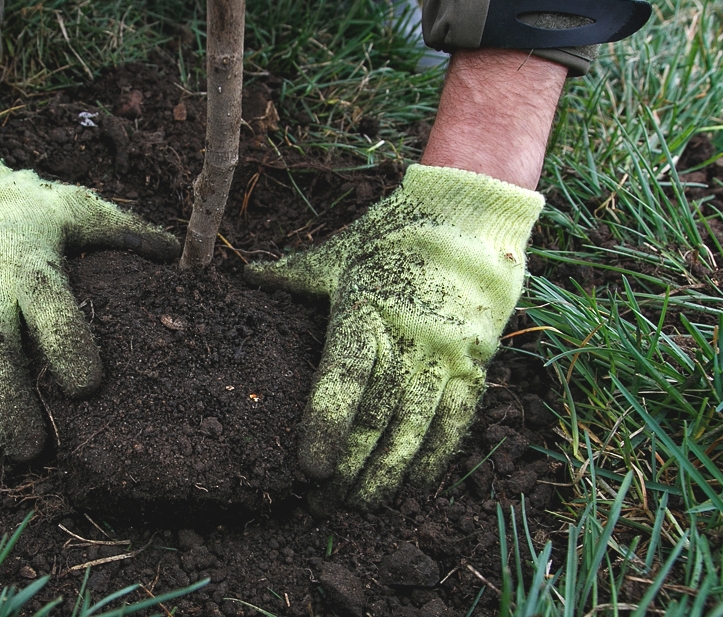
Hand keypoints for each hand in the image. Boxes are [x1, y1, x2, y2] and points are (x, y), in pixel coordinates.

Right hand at [0, 132, 178, 460]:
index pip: (46, 307)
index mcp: (21, 258)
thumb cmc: (19, 209)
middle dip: (12, 407)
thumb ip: (120, 230)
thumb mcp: (71, 206)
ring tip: (17, 447)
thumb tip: (172, 254)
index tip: (89, 385)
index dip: (68, 347)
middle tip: (36, 448)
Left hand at [245, 164, 542, 509]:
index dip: (326, 427)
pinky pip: (455, 421)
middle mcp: (407, 338)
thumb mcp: (340, 253)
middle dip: (348, 465)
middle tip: (323, 502)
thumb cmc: (394, 235)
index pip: (343, 379)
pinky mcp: (474, 364)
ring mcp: (444, 354)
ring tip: (360, 505)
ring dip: (387, 473)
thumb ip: (294, 275)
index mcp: (364, 310)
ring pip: (414, 428)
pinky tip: (414, 485)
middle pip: (375, 416)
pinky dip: (434, 457)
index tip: (309, 469)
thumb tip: (248, 277)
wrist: (471, 217)